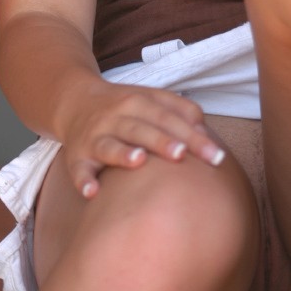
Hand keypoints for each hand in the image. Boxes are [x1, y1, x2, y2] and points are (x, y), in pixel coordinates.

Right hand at [56, 77, 225, 198]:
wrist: (76, 102)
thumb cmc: (125, 107)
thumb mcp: (152, 99)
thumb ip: (181, 111)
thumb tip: (205, 133)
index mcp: (140, 102)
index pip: (170, 117)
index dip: (193, 136)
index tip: (215, 155)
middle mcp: (117, 117)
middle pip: (142, 128)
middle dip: (162, 141)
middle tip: (182, 155)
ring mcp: (96, 136)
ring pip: (110, 144)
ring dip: (123, 153)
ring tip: (139, 160)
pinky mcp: (76, 156)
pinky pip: (78, 170)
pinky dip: (84, 180)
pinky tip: (92, 192)